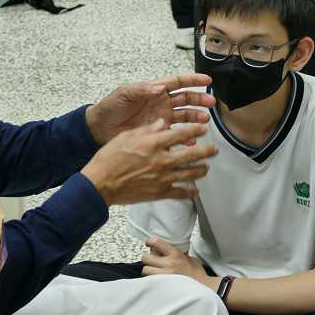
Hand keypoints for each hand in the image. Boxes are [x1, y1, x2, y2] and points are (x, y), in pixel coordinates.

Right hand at [80, 120, 216, 205]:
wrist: (101, 184)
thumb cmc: (109, 158)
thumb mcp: (126, 136)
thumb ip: (147, 130)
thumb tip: (162, 122)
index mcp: (155, 143)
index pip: (181, 134)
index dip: (195, 130)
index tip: (204, 128)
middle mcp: (162, 160)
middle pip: (192, 154)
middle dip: (206, 151)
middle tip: (214, 149)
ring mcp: (163, 177)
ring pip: (189, 173)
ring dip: (201, 169)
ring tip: (207, 167)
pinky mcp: (159, 192)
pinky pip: (179, 192)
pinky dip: (189, 192)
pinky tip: (195, 191)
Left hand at [86, 73, 215, 145]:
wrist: (98, 128)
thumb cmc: (110, 107)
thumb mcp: (124, 94)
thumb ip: (142, 89)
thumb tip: (159, 87)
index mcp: (154, 89)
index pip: (178, 82)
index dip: (193, 80)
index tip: (207, 81)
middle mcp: (161, 102)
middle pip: (186, 98)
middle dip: (200, 99)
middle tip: (210, 103)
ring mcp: (161, 118)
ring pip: (185, 115)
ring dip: (195, 117)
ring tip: (204, 121)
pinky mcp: (157, 133)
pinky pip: (175, 134)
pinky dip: (184, 137)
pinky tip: (190, 140)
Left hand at [141, 237, 218, 290]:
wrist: (202, 288)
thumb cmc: (196, 273)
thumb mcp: (188, 258)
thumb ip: (176, 253)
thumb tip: (163, 250)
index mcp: (175, 254)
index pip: (156, 242)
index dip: (150, 242)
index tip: (149, 243)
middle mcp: (168, 264)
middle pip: (146, 257)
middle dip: (148, 259)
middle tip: (152, 261)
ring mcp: (164, 276)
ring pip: (145, 270)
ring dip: (148, 270)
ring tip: (154, 272)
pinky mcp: (162, 286)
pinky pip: (149, 281)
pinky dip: (150, 280)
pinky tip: (156, 281)